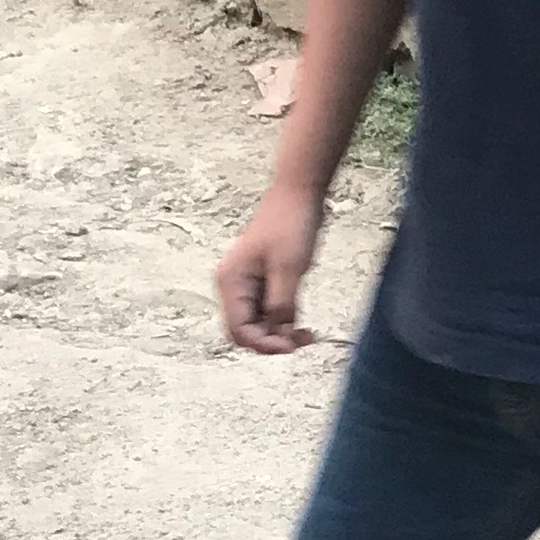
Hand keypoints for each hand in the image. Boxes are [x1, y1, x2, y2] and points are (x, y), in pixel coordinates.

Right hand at [215, 182, 323, 353]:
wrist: (299, 193)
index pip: (239, 330)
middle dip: (271, 341)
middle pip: (245, 330)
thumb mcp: (289, 268)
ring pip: (258, 323)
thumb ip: (281, 304)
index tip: (292, 347)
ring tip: (307, 335)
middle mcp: (234, 285)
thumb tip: (279, 334)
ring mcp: (248, 283)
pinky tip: (303, 323)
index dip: (264, 344)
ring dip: (279, 332)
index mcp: (231, 282)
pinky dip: (284, 319)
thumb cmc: (291, 223)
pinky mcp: (263, 280)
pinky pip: (269, 310)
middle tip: (302, 342)